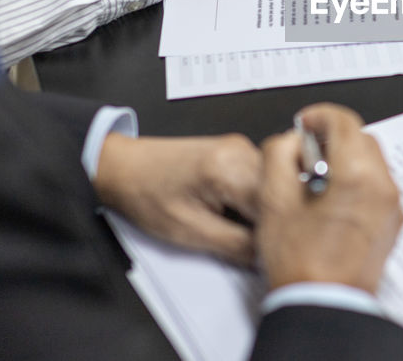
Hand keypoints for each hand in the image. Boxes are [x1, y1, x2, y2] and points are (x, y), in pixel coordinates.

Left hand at [94, 133, 263, 265]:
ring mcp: (240, 147)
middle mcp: (241, 150)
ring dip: (261, 210)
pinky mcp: (236, 151)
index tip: (267, 251)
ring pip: (272, 187)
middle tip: (250, 242)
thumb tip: (266, 255)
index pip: (277, 207)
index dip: (274, 233)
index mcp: (231, 168)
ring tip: (234, 225)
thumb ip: (237, 246)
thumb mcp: (191, 232)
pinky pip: (259, 179)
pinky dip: (252, 200)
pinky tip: (233, 212)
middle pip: (279, 194)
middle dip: (269, 221)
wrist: (123, 168)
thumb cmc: (145, 194)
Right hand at [257, 104, 402, 293]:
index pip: (344, 122)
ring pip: (373, 161)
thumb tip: (289, 141)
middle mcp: (383, 189)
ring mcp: (391, 208)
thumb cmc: (302, 265)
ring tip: (315, 178)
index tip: (304, 124)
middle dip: (333, 137)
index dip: (318, 116)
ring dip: (346, 158)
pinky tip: (330, 198)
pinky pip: (378, 186)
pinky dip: (358, 179)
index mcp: (358, 177)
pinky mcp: (392, 223)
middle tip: (306, 150)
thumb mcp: (273, 201)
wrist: (324, 305)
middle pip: (362, 139)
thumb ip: (278, 156)